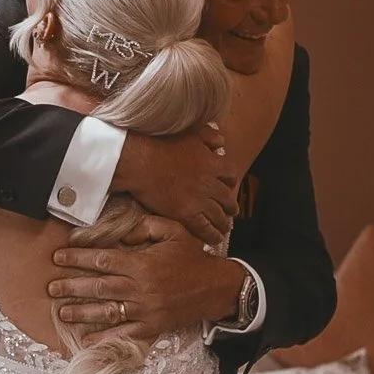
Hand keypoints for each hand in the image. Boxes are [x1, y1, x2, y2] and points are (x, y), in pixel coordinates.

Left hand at [48, 216, 245, 342]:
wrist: (216, 287)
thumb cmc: (192, 257)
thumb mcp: (173, 231)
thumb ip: (146, 227)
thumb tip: (121, 233)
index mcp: (142, 264)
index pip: (103, 260)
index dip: (78, 258)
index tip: (59, 257)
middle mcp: (141, 288)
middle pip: (99, 287)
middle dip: (72, 286)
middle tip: (51, 287)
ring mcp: (146, 310)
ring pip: (107, 312)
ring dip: (82, 312)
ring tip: (62, 311)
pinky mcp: (152, 326)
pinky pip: (124, 333)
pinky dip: (105, 338)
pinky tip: (87, 339)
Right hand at [112, 123, 236, 244]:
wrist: (142, 161)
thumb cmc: (161, 144)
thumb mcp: (191, 133)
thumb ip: (209, 137)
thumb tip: (221, 143)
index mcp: (213, 163)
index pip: (231, 174)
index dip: (230, 181)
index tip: (228, 185)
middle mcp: (210, 183)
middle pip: (228, 198)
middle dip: (231, 206)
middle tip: (231, 211)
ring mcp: (200, 200)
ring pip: (219, 216)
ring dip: (223, 224)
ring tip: (224, 228)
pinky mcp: (186, 214)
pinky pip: (205, 228)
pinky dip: (212, 235)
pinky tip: (214, 240)